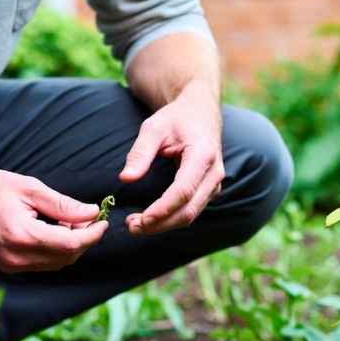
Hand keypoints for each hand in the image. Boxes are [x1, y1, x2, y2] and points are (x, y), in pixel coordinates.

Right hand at [0, 168, 107, 272]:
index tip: (103, 220)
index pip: (71, 244)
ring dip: (71, 246)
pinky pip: (43, 264)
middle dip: (84, 239)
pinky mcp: (8, 266)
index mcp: (23, 236)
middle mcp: (17, 257)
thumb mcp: (29, 188)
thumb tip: (91, 213)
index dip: (92, 234)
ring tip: (72, 222)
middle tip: (89, 218)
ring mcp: (11, 265)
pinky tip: (56, 231)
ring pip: (57, 263)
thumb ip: (63, 204)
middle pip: (67, 257)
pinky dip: (56, 250)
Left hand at [120, 81, 223, 234]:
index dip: (162, 209)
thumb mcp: (153, 128)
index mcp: (202, 155)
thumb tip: (126, 178)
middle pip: (188, 211)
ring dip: (163, 225)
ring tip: (135, 225)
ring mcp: (213, 185)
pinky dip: (169, 219)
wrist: (200, 113)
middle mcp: (213, 174)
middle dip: (160, 224)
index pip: (183, 191)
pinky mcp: (208, 191)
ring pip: (190, 215)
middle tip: (131, 228)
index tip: (140, 219)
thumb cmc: (176, 118)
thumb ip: (140, 153)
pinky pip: (190, 211)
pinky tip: (149, 219)